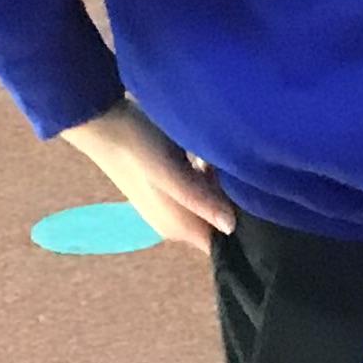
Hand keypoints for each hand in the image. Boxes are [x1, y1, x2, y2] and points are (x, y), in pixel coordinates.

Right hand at [61, 96, 233, 249]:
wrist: (100, 118)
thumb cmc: (138, 147)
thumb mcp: (173, 174)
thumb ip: (201, 201)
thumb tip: (233, 226)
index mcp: (178, 228)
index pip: (222, 245)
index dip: (244, 231)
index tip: (263, 207)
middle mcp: (175, 223)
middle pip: (217, 223)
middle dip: (233, 204)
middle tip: (243, 176)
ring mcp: (169, 204)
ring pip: (209, 203)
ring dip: (220, 187)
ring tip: (225, 161)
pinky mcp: (166, 185)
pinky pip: (197, 187)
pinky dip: (207, 176)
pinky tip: (209, 155)